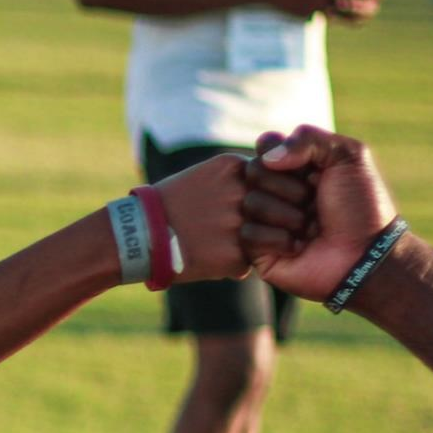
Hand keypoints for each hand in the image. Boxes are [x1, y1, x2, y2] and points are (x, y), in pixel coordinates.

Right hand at [154, 152, 307, 282]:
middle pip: (290, 203)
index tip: (288, 199)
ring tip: (268, 247)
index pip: (282, 173)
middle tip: (293, 224)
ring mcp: (237, 223)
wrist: (139, 233)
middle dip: (292, 215)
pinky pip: (254, 261)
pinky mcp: (233, 253)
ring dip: (278, 243)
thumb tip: (270, 187)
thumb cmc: (171, 204)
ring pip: (281, 236)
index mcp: (233, 169)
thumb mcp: (206, 176)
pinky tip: (223, 260)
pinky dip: (242, 264)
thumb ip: (239, 180)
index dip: (288, 189)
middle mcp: (239, 193)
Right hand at [243, 126, 398, 300]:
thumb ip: (308, 138)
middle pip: (253, 172)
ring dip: (288, 217)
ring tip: (311, 229)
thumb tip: (268, 158)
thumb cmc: (361, 207)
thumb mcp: (348, 157)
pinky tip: (300, 247)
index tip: (309, 169)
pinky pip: (248, 234)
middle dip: (290, 189)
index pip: (265, 146)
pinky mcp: (258, 251)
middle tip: (314, 203)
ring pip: (250, 203)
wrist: (366, 257)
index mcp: (294, 167)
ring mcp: (265, 220)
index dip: (282, 154)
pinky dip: (279, 240)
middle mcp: (275, 191)